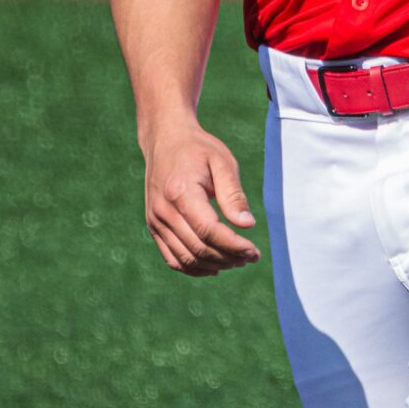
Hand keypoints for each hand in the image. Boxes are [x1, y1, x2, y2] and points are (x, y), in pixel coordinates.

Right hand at [139, 120, 259, 276]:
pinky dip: (194, 267)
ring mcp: (155, 221)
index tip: (254, 252)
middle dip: (228, 257)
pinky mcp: (154, 227)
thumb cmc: (197, 149)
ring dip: (214, 265)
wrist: (165, 140)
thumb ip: (233, 194)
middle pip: (197, 248)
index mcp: (180, 192)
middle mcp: (163, 211)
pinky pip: (172, 258)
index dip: (233, 246)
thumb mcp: (222, 162)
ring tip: (238, 261)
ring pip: (185, 258)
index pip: (208, 231)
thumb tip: (248, 225)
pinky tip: (215, 266)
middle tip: (251, 257)